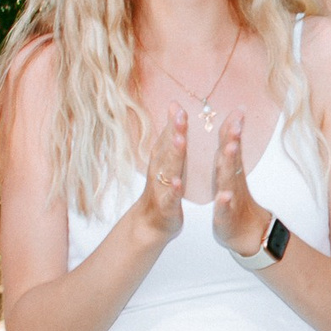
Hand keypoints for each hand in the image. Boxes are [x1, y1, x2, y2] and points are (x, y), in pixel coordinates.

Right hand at [133, 104, 189, 240]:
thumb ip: (170, 134)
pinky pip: (170, 198)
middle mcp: (159, 171)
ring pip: (168, 170)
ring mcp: (161, 189)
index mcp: (162, 160)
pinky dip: (173, 190)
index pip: (167, 137)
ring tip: (180, 140)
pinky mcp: (167, 207)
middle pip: (167, 149)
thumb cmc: (161, 189)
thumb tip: (173, 105)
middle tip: (181, 115)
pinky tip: (178, 182)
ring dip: (173, 155)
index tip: (179, 105)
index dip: (173, 122)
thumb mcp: (166, 160)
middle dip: (174, 131)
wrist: (150, 225)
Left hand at [211, 112, 274, 256]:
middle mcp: (232, 179)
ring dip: (229, 163)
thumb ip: (232, 144)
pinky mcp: (225, 215)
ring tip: (230, 148)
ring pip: (229, 178)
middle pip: (232, 157)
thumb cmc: (234, 198)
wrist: (247, 231)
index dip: (232, 128)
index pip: (231, 145)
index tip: (236, 110)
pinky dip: (224, 202)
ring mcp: (230, 197)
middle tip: (236, 123)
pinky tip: (223, 196)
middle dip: (233, 140)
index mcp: (229, 169)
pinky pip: (224, 208)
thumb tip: (237, 118)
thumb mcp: (232, 170)